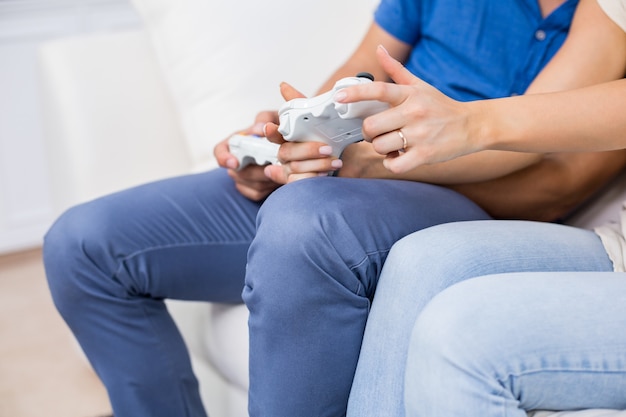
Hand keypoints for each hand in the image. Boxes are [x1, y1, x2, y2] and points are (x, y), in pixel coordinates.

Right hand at [214, 111, 280, 200]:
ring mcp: (244, 177)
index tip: (234, 162)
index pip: (220, 151)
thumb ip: (266, 119)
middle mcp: (236, 160)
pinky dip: (269, 188)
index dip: (223, 158)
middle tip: (272, 164)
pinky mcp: (253, 189)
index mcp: (236, 142)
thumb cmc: (280, 129)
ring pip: (249, 184)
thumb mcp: (275, 118)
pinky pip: (257, 193)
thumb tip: (260, 128)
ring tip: (282, 169)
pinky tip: (279, 178)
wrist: (293, 145)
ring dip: (267, 178)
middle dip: (256, 170)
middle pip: (237, 172)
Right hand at [264, 83, 343, 182]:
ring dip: (316, 165)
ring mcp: (289, 170)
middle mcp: (285, 154)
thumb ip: (299, 103)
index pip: (273, 134)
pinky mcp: (297, 183)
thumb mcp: (316, 119)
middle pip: (285, 153)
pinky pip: (299, 183)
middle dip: (307, 150)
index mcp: (286, 138)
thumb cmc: (327, 138)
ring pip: (294, 169)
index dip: (271, 131)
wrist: (349, 161)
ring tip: (336, 161)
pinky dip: (313, 178)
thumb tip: (282, 85)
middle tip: (327, 148)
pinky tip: (326, 175)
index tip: (269, 127)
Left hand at [333, 45, 482, 173]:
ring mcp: (420, 135)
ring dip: (381, 148)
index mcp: (410, 95)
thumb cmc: (440, 107)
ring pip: (380, 146)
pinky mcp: (425, 155)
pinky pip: (394, 164)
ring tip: (392, 144)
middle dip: (368, 132)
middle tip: (376, 132)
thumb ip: (396, 70)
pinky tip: (397, 157)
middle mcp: (414, 113)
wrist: (472, 126)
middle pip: (372, 126)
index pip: (379, 90)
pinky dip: (391, 163)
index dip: (356, 93)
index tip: (339, 97)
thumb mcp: (420, 86)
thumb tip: (379, 50)